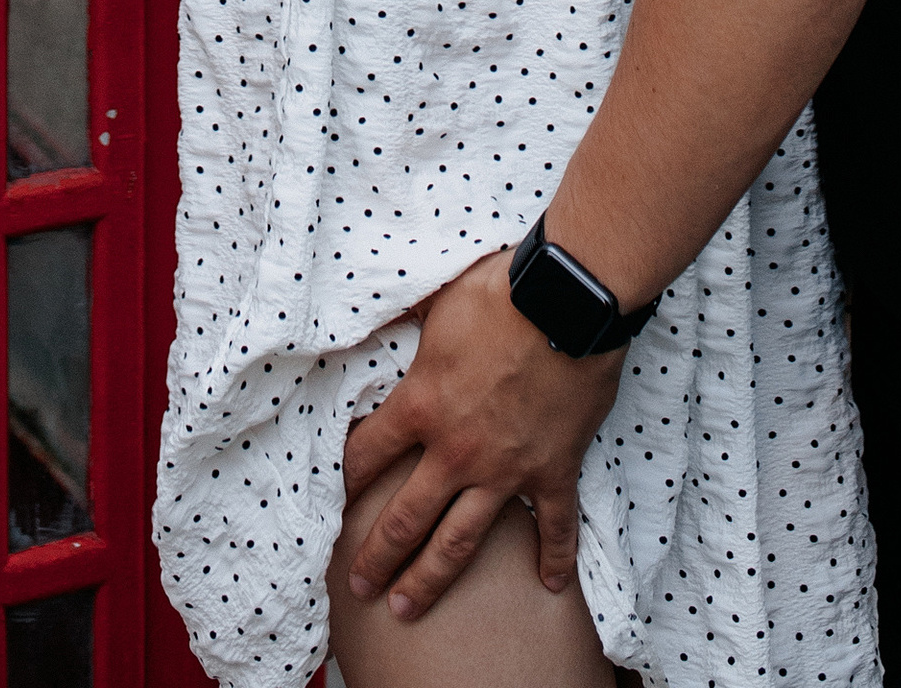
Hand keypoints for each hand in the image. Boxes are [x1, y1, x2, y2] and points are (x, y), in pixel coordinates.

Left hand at [339, 252, 622, 615]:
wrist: (568, 301)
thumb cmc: (499, 292)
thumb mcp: (438, 300)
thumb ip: (409, 320)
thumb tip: (379, 307)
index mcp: (422, 406)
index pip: (367, 454)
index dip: (344, 480)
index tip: (332, 502)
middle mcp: (456, 449)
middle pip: (405, 518)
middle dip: (378, 557)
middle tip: (359, 588)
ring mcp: (505, 469)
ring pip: (460, 542)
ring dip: (431, 580)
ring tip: (407, 609)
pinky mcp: (552, 471)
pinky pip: (554, 527)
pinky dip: (555, 558)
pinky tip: (550, 586)